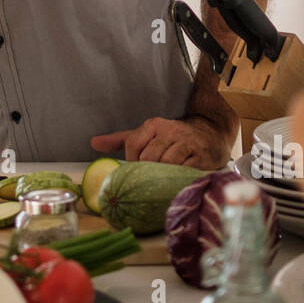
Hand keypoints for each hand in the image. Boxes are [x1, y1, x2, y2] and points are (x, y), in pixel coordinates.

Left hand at [90, 116, 230, 169]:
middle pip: (148, 157)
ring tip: (165, 177)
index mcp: (153, 125)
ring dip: (163, 174)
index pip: (132, 146)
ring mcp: (186, 142)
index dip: (132, 162)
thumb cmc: (172, 139)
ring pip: (166, 163)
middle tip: (152, 176)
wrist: (210, 134)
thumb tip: (93, 143)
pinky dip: (178, 176)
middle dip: (147, 171)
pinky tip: (178, 177)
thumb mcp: (147, 135)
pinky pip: (184, 170)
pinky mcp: (200, 155)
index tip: (137, 169)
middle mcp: (169, 130)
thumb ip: (121, 140)